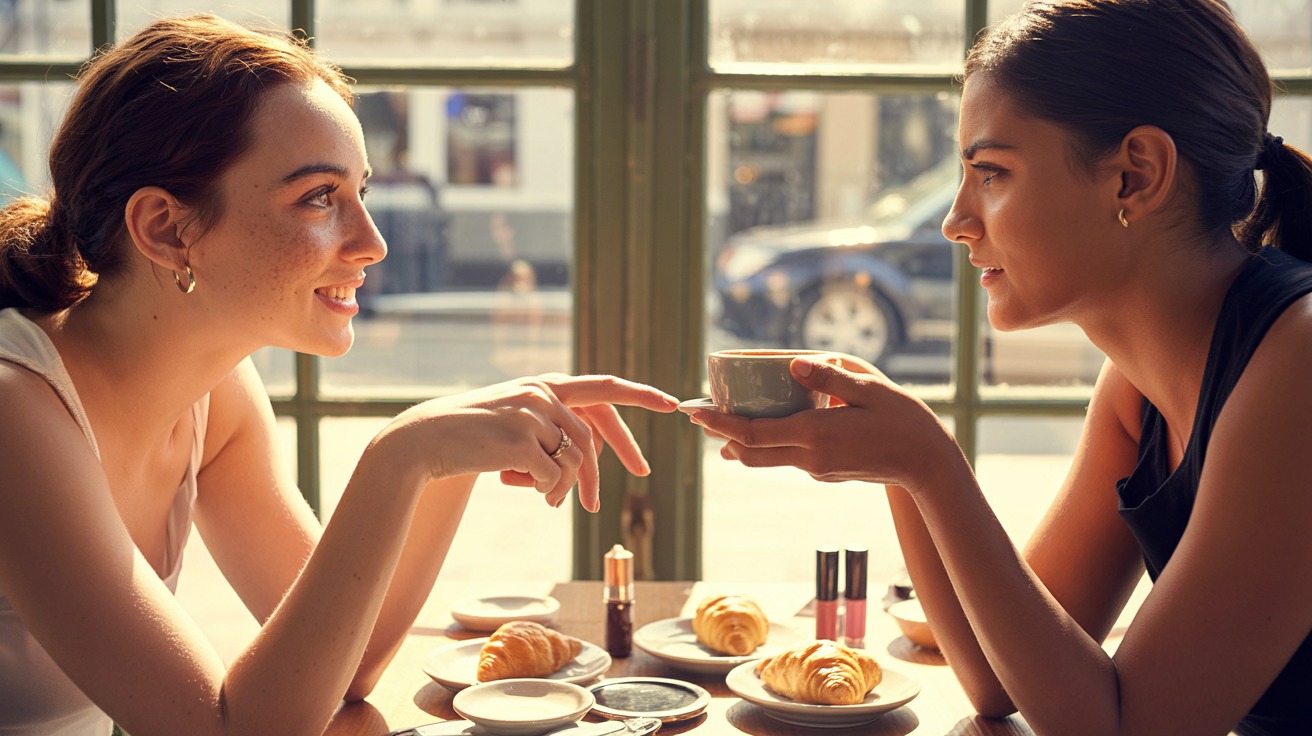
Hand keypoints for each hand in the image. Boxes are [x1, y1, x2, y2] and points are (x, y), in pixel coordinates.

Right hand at [381, 374, 676, 510]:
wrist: (424, 440)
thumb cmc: (470, 438)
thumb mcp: (515, 422)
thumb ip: (550, 429)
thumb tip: (584, 465)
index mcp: (544, 385)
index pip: (603, 387)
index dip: (640, 395)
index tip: (672, 404)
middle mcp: (542, 394)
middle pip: (593, 437)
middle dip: (609, 466)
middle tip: (613, 494)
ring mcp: (532, 415)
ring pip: (576, 462)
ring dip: (565, 488)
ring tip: (546, 499)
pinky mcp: (521, 441)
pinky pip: (554, 478)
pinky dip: (545, 491)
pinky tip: (521, 489)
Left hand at [686, 357, 960, 490]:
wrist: (927, 464)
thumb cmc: (903, 419)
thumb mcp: (868, 389)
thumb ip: (829, 376)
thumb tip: (793, 362)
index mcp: (815, 434)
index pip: (753, 433)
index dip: (720, 424)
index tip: (696, 414)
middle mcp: (809, 456)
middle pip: (750, 452)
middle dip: (721, 435)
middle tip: (699, 417)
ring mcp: (817, 468)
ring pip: (766, 459)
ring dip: (741, 444)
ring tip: (722, 426)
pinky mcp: (825, 472)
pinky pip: (787, 459)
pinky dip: (768, 445)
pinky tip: (768, 429)